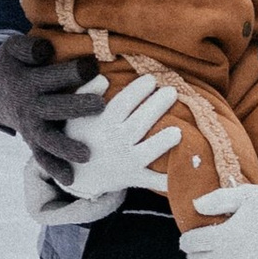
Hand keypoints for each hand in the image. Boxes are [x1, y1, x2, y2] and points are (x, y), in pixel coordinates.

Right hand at [0, 36, 96, 178]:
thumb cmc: (16, 65)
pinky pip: (42, 157)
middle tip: (100, 105)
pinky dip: (55, 169)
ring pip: (48, 139)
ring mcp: (30, 127)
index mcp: (27, 82)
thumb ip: (28, 47)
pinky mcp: (32, 141)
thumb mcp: (13, 48)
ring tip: (87, 154)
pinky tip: (72, 180)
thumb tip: (45, 50)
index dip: (71, 72)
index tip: (93, 66)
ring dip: (66, 147)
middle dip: (76, 107)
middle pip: (53, 108)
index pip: (50, 77)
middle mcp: (29, 107)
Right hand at [65, 77, 182, 197]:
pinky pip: (151, 180)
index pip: (123, 104)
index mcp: (102, 123)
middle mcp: (115, 142)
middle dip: (157, 106)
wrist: (76, 175)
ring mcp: (125, 162)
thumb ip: (87, 91)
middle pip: (140, 123)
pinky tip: (182, 174)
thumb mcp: (75, 113)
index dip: (138, 90)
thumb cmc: (80, 137)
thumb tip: (104, 77)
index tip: (151, 79)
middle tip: (172, 91)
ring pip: (147, 152)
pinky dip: (166, 180)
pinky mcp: (133, 177)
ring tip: (178, 131)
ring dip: (162, 143)